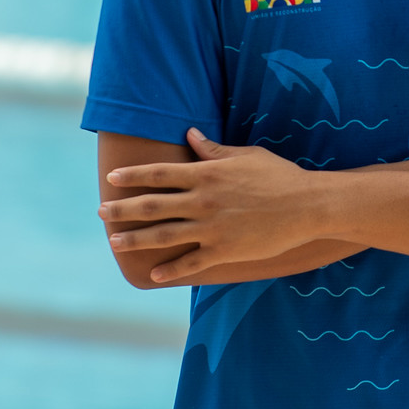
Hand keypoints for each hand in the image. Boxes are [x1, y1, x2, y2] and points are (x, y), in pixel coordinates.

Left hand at [101, 128, 325, 282]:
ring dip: (135, 239)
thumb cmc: (279, 176)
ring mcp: (212, 229)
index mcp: (206, 175)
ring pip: (163, 235)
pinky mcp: (224, 251)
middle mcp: (203, 201)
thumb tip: (190, 135)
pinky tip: (153, 273)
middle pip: (152, 206)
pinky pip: (191, 263)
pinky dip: (170, 270)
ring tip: (114, 241)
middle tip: (101, 211)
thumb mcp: (246, 156)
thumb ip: (213, 150)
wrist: (307, 206)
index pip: (159, 174)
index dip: (133, 176)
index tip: (112, 178)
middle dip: (122, 209)